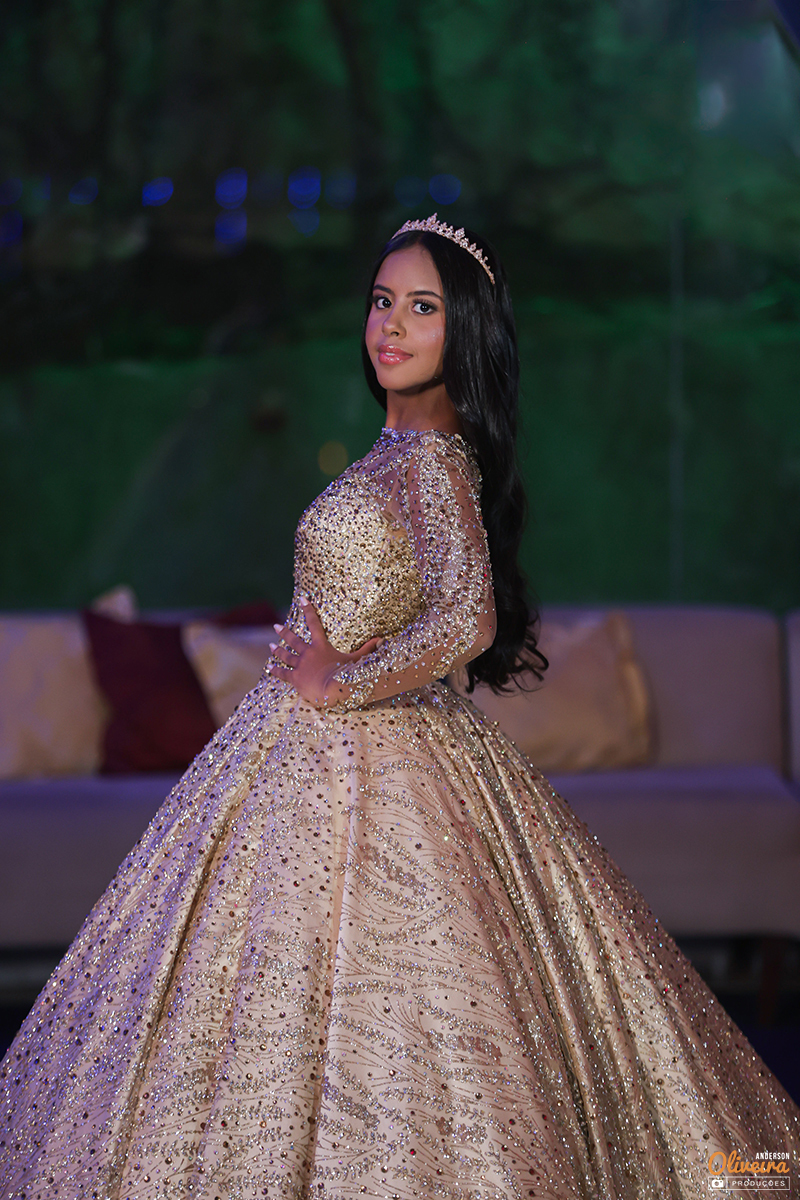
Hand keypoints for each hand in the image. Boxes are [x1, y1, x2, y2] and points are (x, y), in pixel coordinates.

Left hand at [266, 598, 381, 706]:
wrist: (334, 688)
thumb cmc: (347, 673)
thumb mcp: (358, 659)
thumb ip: (368, 648)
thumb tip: (383, 639)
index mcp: (321, 646)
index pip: (314, 623)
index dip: (308, 609)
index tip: (301, 598)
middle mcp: (308, 653)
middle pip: (293, 640)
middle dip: (284, 632)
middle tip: (276, 626)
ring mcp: (300, 666)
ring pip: (286, 655)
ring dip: (278, 650)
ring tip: (271, 645)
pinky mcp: (295, 678)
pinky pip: (283, 673)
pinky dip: (275, 670)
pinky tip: (269, 667)